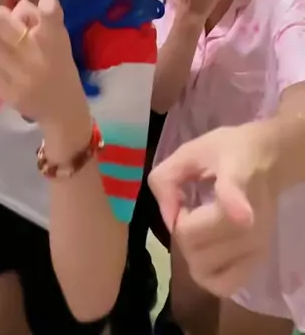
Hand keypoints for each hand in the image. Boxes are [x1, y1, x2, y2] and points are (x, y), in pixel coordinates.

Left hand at [0, 0, 87, 127]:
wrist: (61, 110)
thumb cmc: (60, 68)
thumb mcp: (59, 39)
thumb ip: (41, 18)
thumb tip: (16, 7)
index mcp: (54, 40)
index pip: (49, 14)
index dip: (44, 6)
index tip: (45, 5)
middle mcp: (35, 55)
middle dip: (0, 18)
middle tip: (7, 25)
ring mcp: (18, 75)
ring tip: (2, 45)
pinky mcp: (5, 92)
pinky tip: (2, 63)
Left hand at [149, 123, 276, 296]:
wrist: (269, 161)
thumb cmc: (227, 152)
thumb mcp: (190, 150)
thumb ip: (167, 177)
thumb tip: (168, 217)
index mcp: (237, 178)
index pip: (236, 194)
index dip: (235, 204)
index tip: (243, 216)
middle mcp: (252, 217)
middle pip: (194, 241)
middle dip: (179, 227)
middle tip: (188, 209)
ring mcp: (257, 243)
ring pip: (203, 266)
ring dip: (190, 250)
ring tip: (200, 227)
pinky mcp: (258, 261)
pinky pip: (223, 285)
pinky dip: (206, 274)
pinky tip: (207, 251)